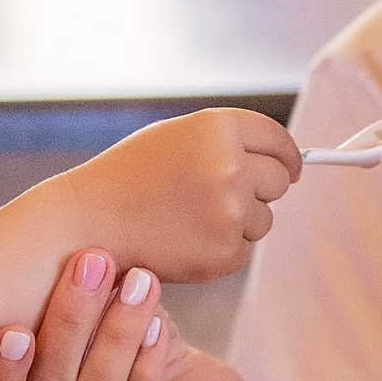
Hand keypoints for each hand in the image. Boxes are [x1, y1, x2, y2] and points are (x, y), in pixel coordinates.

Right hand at [0, 250, 246, 380]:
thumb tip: (53, 235)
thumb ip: (57, 295)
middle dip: (68, 322)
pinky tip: (157, 324)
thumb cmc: (127, 348)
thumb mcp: (89, 319)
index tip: (10, 327)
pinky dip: (145, 366)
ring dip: (116, 335)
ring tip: (139, 282)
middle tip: (91, 262)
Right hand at [52, 109, 300, 284]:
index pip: (278, 140)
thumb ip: (228, 142)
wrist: (89, 223)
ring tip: (188, 218)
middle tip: (217, 197)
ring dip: (238, 222)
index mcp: (217, 128)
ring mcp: (230, 212)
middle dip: (258, 190)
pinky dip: (221, 250)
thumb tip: (286, 164)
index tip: (292, 169)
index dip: (289, 157)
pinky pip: (243, 251)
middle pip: (278, 181)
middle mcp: (230, 166)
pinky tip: (183, 240)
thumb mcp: (176, 137)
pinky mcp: (223, 252)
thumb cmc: (129, 177)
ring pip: (263, 220)